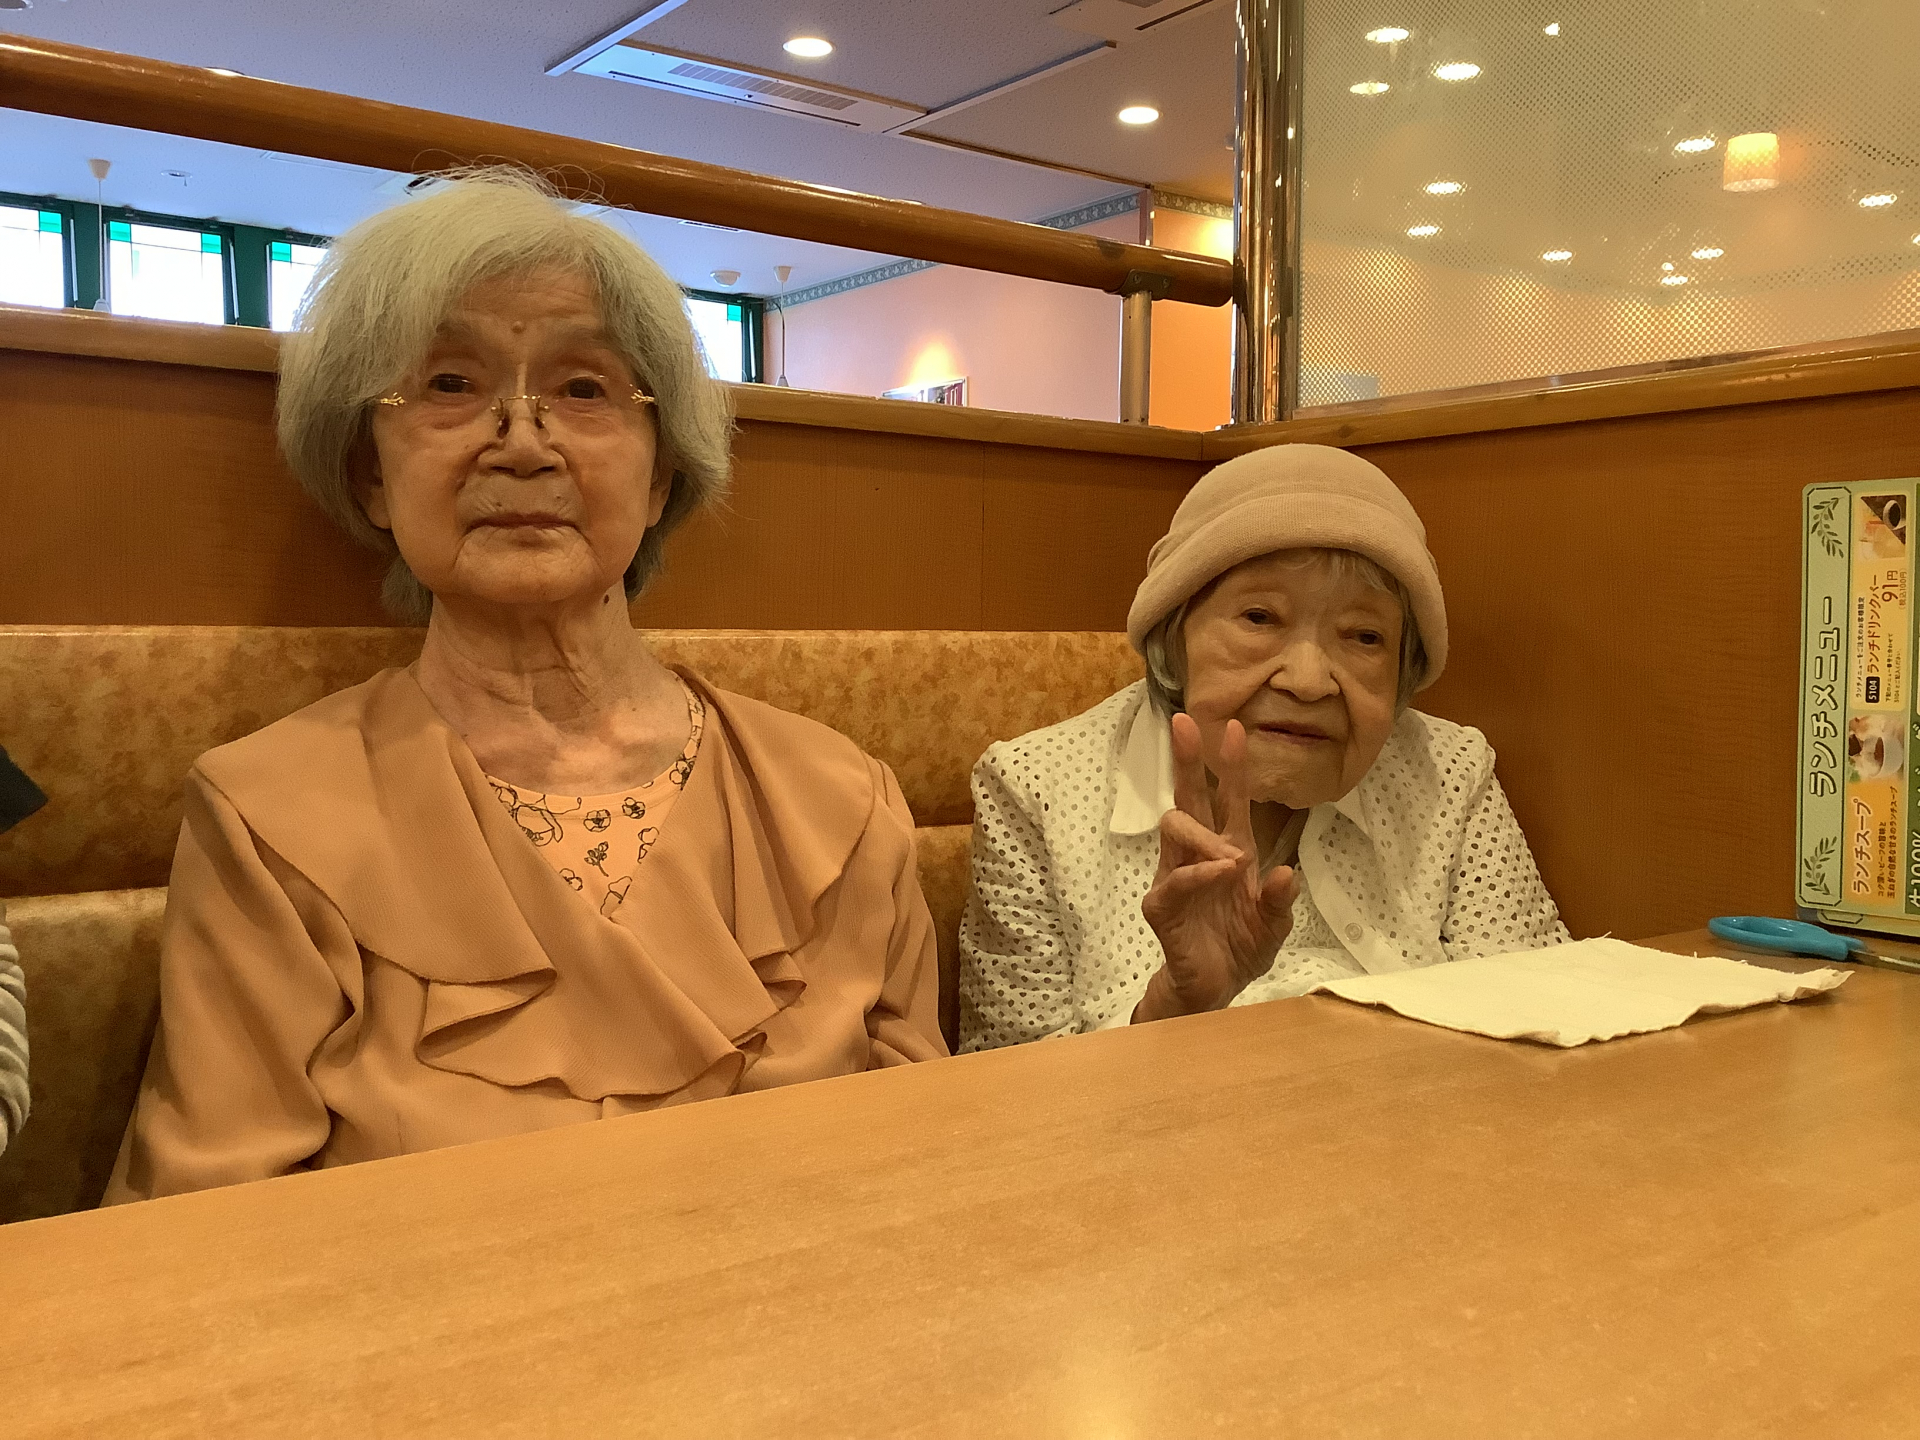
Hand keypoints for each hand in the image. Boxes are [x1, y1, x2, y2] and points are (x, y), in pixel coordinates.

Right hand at [1134, 714, 1297, 1022]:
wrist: (1215, 991)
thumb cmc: (1240, 948)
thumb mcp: (1273, 925)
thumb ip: (1280, 901)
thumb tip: (1287, 873)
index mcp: (1229, 852)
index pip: (1227, 801)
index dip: (1229, 766)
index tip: (1233, 727)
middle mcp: (1200, 856)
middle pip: (1189, 798)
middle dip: (1188, 761)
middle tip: (1184, 724)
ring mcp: (1177, 877)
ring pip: (1176, 829)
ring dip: (1206, 834)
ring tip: (1234, 859)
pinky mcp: (1162, 905)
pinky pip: (1175, 880)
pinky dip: (1199, 873)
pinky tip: (1220, 872)